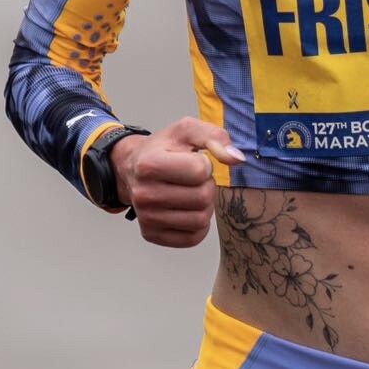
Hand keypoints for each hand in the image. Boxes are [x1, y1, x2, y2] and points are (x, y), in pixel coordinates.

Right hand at [111, 118, 244, 248]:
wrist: (132, 168)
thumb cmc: (163, 149)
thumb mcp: (186, 130)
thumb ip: (215, 137)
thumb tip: (237, 159)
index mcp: (149, 164)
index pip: (200, 171)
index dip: (205, 164)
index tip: (193, 161)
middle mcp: (144, 194)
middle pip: (202, 197)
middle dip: (206, 186)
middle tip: (193, 179)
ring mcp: (146, 217)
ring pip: (200, 220)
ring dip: (204, 206)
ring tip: (190, 192)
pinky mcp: (152, 234)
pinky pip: (193, 238)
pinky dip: (198, 225)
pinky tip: (187, 209)